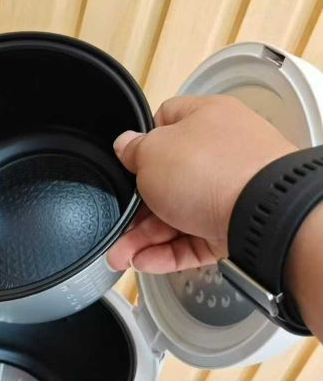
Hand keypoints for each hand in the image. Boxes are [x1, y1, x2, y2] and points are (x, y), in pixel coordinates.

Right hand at [107, 95, 295, 272]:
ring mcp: (232, 192)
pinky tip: (144, 262)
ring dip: (146, 237)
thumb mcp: (152, 152)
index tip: (125, 164)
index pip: (167, 121)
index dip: (142, 143)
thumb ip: (134, 150)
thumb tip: (125, 145)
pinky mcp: (237, 228)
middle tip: (118, 224)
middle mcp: (221, 153)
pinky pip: (196, 240)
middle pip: (168, 179)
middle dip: (137, 207)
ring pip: (179, 215)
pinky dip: (169, 252)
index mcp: (205, 119)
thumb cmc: (209, 170)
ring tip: (121, 256)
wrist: (262, 215)